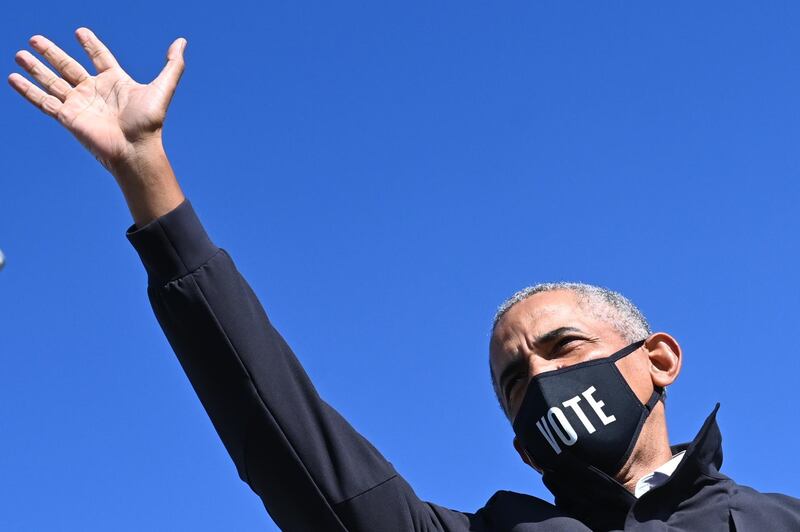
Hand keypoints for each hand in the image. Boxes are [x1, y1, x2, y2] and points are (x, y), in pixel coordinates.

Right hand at [8, 27, 185, 171]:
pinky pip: (43, 101)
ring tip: (19, 53)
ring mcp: (80, 104)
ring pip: (52, 81)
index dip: (91, 45)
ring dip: (35, 68)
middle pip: (68, 67)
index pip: (100, 57)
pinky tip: (12, 78)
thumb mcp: (162, 88)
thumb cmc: (149, 122)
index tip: (80, 32)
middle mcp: (95, 91)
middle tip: (35, 39)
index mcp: (115, 82)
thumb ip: (172, 65)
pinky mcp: (67, 117)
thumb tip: (182, 42)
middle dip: (52, 53)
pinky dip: (27, 90)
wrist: (135, 149)